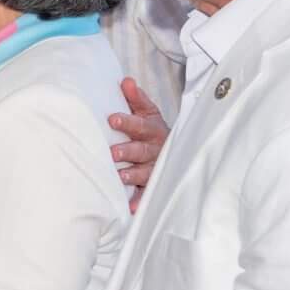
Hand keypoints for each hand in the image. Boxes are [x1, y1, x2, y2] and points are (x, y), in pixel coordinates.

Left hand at [107, 79, 166, 196]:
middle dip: (128, 151)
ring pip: (144, 173)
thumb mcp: (149, 112)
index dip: (127, 122)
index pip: (140, 125)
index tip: (112, 120)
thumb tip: (125, 81)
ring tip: (119, 177)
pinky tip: (130, 208)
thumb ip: (136, 98)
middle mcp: (156, 151)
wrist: (177, 151)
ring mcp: (155, 169)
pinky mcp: (153, 185)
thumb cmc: (154, 130)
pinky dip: (140, 202)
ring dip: (132, 175)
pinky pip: (147, 194)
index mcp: (153, 131)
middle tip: (113, 152)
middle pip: (141, 151)